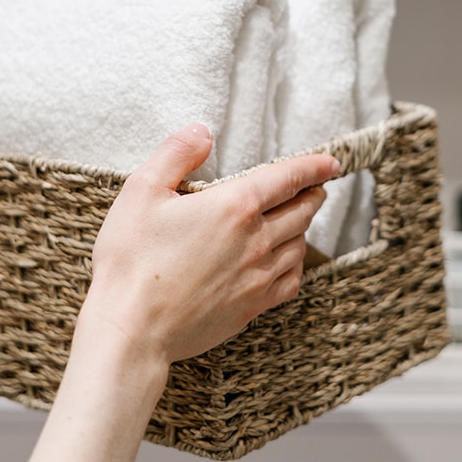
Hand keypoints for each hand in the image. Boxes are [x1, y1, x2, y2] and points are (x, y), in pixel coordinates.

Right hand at [81, 124, 338, 365]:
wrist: (131, 328)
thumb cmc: (131, 259)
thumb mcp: (142, 191)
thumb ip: (176, 153)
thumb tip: (203, 133)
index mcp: (234, 207)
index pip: (288, 178)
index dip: (313, 166)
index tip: (330, 162)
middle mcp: (256, 241)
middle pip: (302, 211)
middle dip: (312, 194)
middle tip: (315, 187)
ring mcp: (257, 277)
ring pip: (299, 246)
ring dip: (304, 228)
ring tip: (298, 220)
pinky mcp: (251, 308)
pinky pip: (290, 281)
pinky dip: (296, 265)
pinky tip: (287, 261)